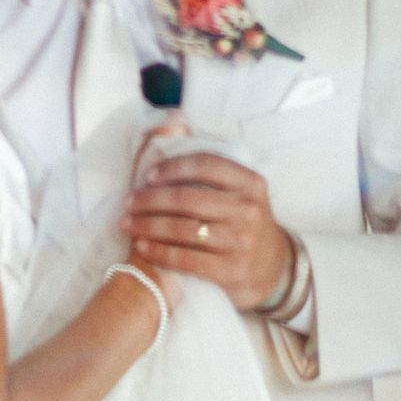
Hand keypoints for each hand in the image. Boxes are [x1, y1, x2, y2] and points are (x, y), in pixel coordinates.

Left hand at [122, 151, 295, 312]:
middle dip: (150, 199)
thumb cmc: (244, 222)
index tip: (148, 175)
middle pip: (187, 198)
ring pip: (183, 229)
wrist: (274, 267)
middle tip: (127, 202)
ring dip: (147, 225)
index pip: (206, 165)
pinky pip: (186, 259)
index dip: (172, 167)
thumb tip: (172, 130)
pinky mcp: (230, 270)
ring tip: (126, 223)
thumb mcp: (242, 191)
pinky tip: (141, 247)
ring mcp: (240, 241)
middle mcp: (247, 209)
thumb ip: (213, 169)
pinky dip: (159, 252)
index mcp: (250, 183)